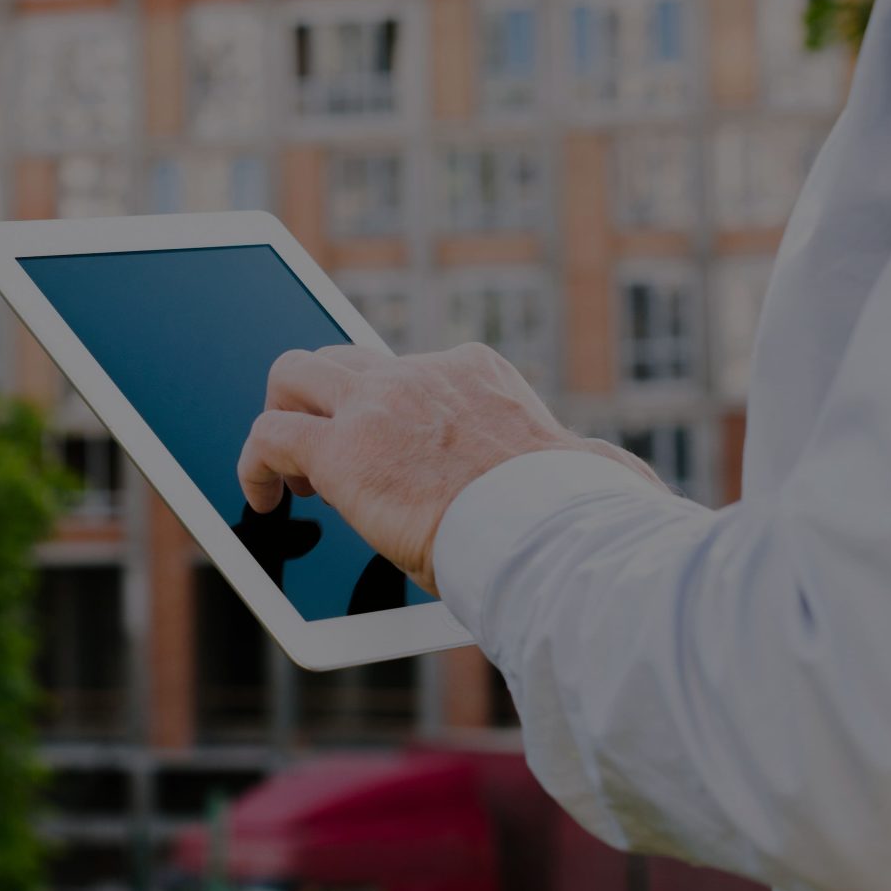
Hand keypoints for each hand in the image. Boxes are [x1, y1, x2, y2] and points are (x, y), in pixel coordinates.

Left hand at [236, 342, 664, 595]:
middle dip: (320, 396)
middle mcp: (422, 374)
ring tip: (284, 471)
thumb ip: (593, 469)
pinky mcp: (342, 452)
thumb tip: (635, 489)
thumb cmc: (580, 518)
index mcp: (477, 373)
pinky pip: (269, 437)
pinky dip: (254, 465)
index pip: (412, 367)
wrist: (551, 535)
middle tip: (320, 450)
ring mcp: (376, 406)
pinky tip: (261, 499)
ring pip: (291, 375)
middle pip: (340, 355)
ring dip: (281, 417)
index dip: (386, 403)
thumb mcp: (591, 475)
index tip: (383, 434)